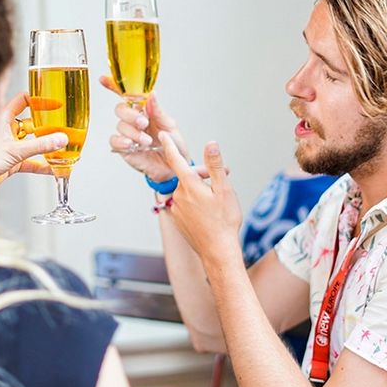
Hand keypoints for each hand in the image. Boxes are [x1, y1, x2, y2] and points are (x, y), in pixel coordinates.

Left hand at [0, 93, 67, 192]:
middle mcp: (5, 130)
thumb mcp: (13, 151)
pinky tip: (54, 169)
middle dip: (47, 124)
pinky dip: (41, 165)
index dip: (38, 100)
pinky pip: (30, 162)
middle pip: (31, 122)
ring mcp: (8, 146)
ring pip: (32, 142)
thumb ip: (39, 146)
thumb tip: (60, 139)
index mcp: (1, 119)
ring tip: (62, 147)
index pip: (23, 101)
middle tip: (63, 126)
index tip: (55, 103)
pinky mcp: (10, 162)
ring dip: (46, 145)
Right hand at [100, 75, 188, 181]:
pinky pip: (115, 141)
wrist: (173, 168)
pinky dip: (122, 142)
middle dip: (131, 115)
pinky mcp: (124, 148)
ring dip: (133, 132)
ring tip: (147, 141)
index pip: (127, 95)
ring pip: (120, 125)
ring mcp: (127, 134)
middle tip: (144, 123)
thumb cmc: (173, 145)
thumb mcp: (169, 126)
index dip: (113, 86)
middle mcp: (134, 120)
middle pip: (121, 109)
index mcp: (145, 110)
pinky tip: (132, 144)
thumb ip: (158, 111)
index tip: (103, 79)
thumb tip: (152, 95)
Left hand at [159, 132, 242, 266]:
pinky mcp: (177, 220)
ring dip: (200, 190)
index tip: (163, 135)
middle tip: (224, 181)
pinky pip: (185, 204)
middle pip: (187, 176)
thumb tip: (210, 144)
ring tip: (217, 201)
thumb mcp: (224, 189)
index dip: (169, 145)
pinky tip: (208, 213)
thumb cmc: (224, 221)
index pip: (175, 159)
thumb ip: (215, 165)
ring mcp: (176, 209)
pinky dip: (195, 203)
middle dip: (203, 175)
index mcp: (189, 186)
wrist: (218, 251)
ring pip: (187, 191)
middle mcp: (178, 196)